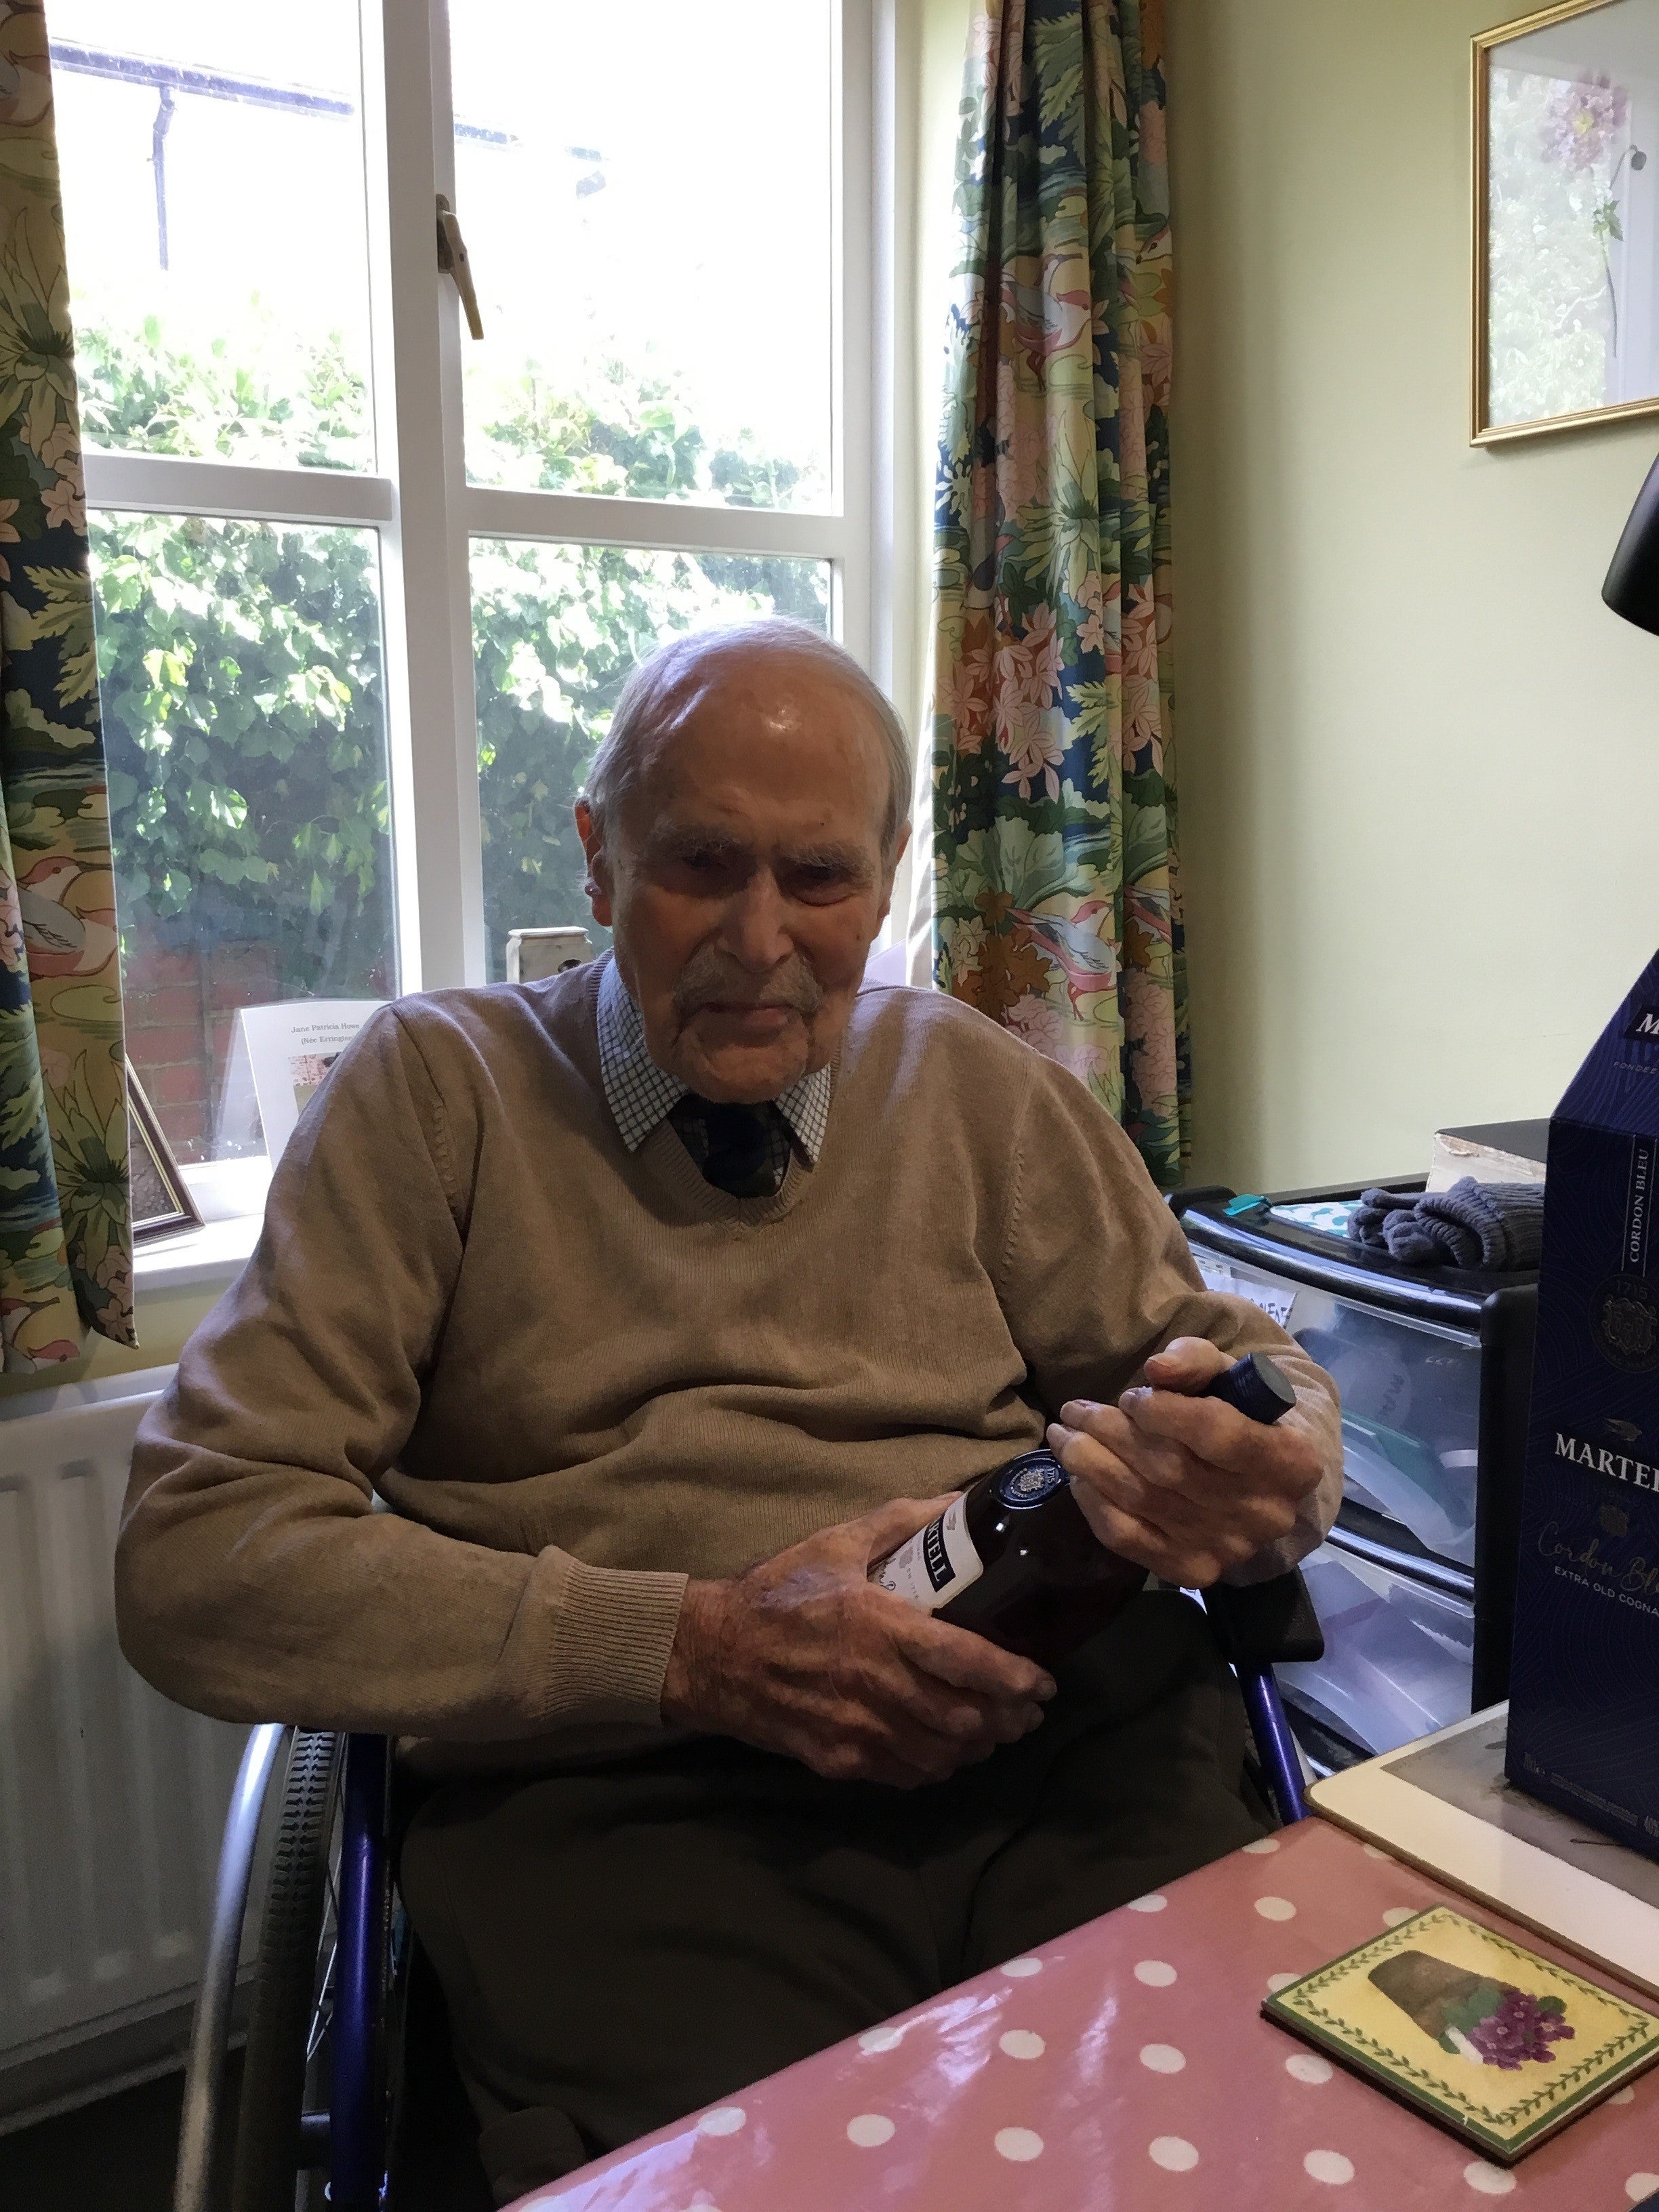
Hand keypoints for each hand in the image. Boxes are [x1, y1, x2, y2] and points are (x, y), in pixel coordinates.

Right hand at [660, 1497, 1056, 1787]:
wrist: (712, 1653)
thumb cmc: (778, 1593)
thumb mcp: (836, 1543)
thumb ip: (901, 1521)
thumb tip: (959, 1503)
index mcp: (879, 1626)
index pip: (966, 1661)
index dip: (1014, 1677)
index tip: (1043, 1680)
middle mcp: (874, 1683)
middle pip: (964, 1717)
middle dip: (1008, 1718)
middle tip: (1029, 1708)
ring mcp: (857, 1728)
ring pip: (941, 1753)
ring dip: (979, 1746)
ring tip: (998, 1730)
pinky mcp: (839, 1758)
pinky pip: (905, 1773)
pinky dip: (937, 1766)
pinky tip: (948, 1750)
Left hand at [1045, 1336, 1322, 1586]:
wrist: (1268, 1481)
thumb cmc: (1246, 1414)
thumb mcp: (1230, 1374)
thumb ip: (1196, 1360)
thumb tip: (1156, 1369)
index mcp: (1292, 1461)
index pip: (1218, 1434)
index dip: (1164, 1411)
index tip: (1131, 1396)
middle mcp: (1266, 1513)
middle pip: (1171, 1469)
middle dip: (1109, 1433)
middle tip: (1074, 1410)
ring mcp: (1229, 1549)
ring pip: (1143, 1501)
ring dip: (1090, 1463)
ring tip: (1063, 1435)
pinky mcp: (1194, 1571)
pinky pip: (1129, 1539)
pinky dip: (1094, 1505)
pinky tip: (1079, 1476)